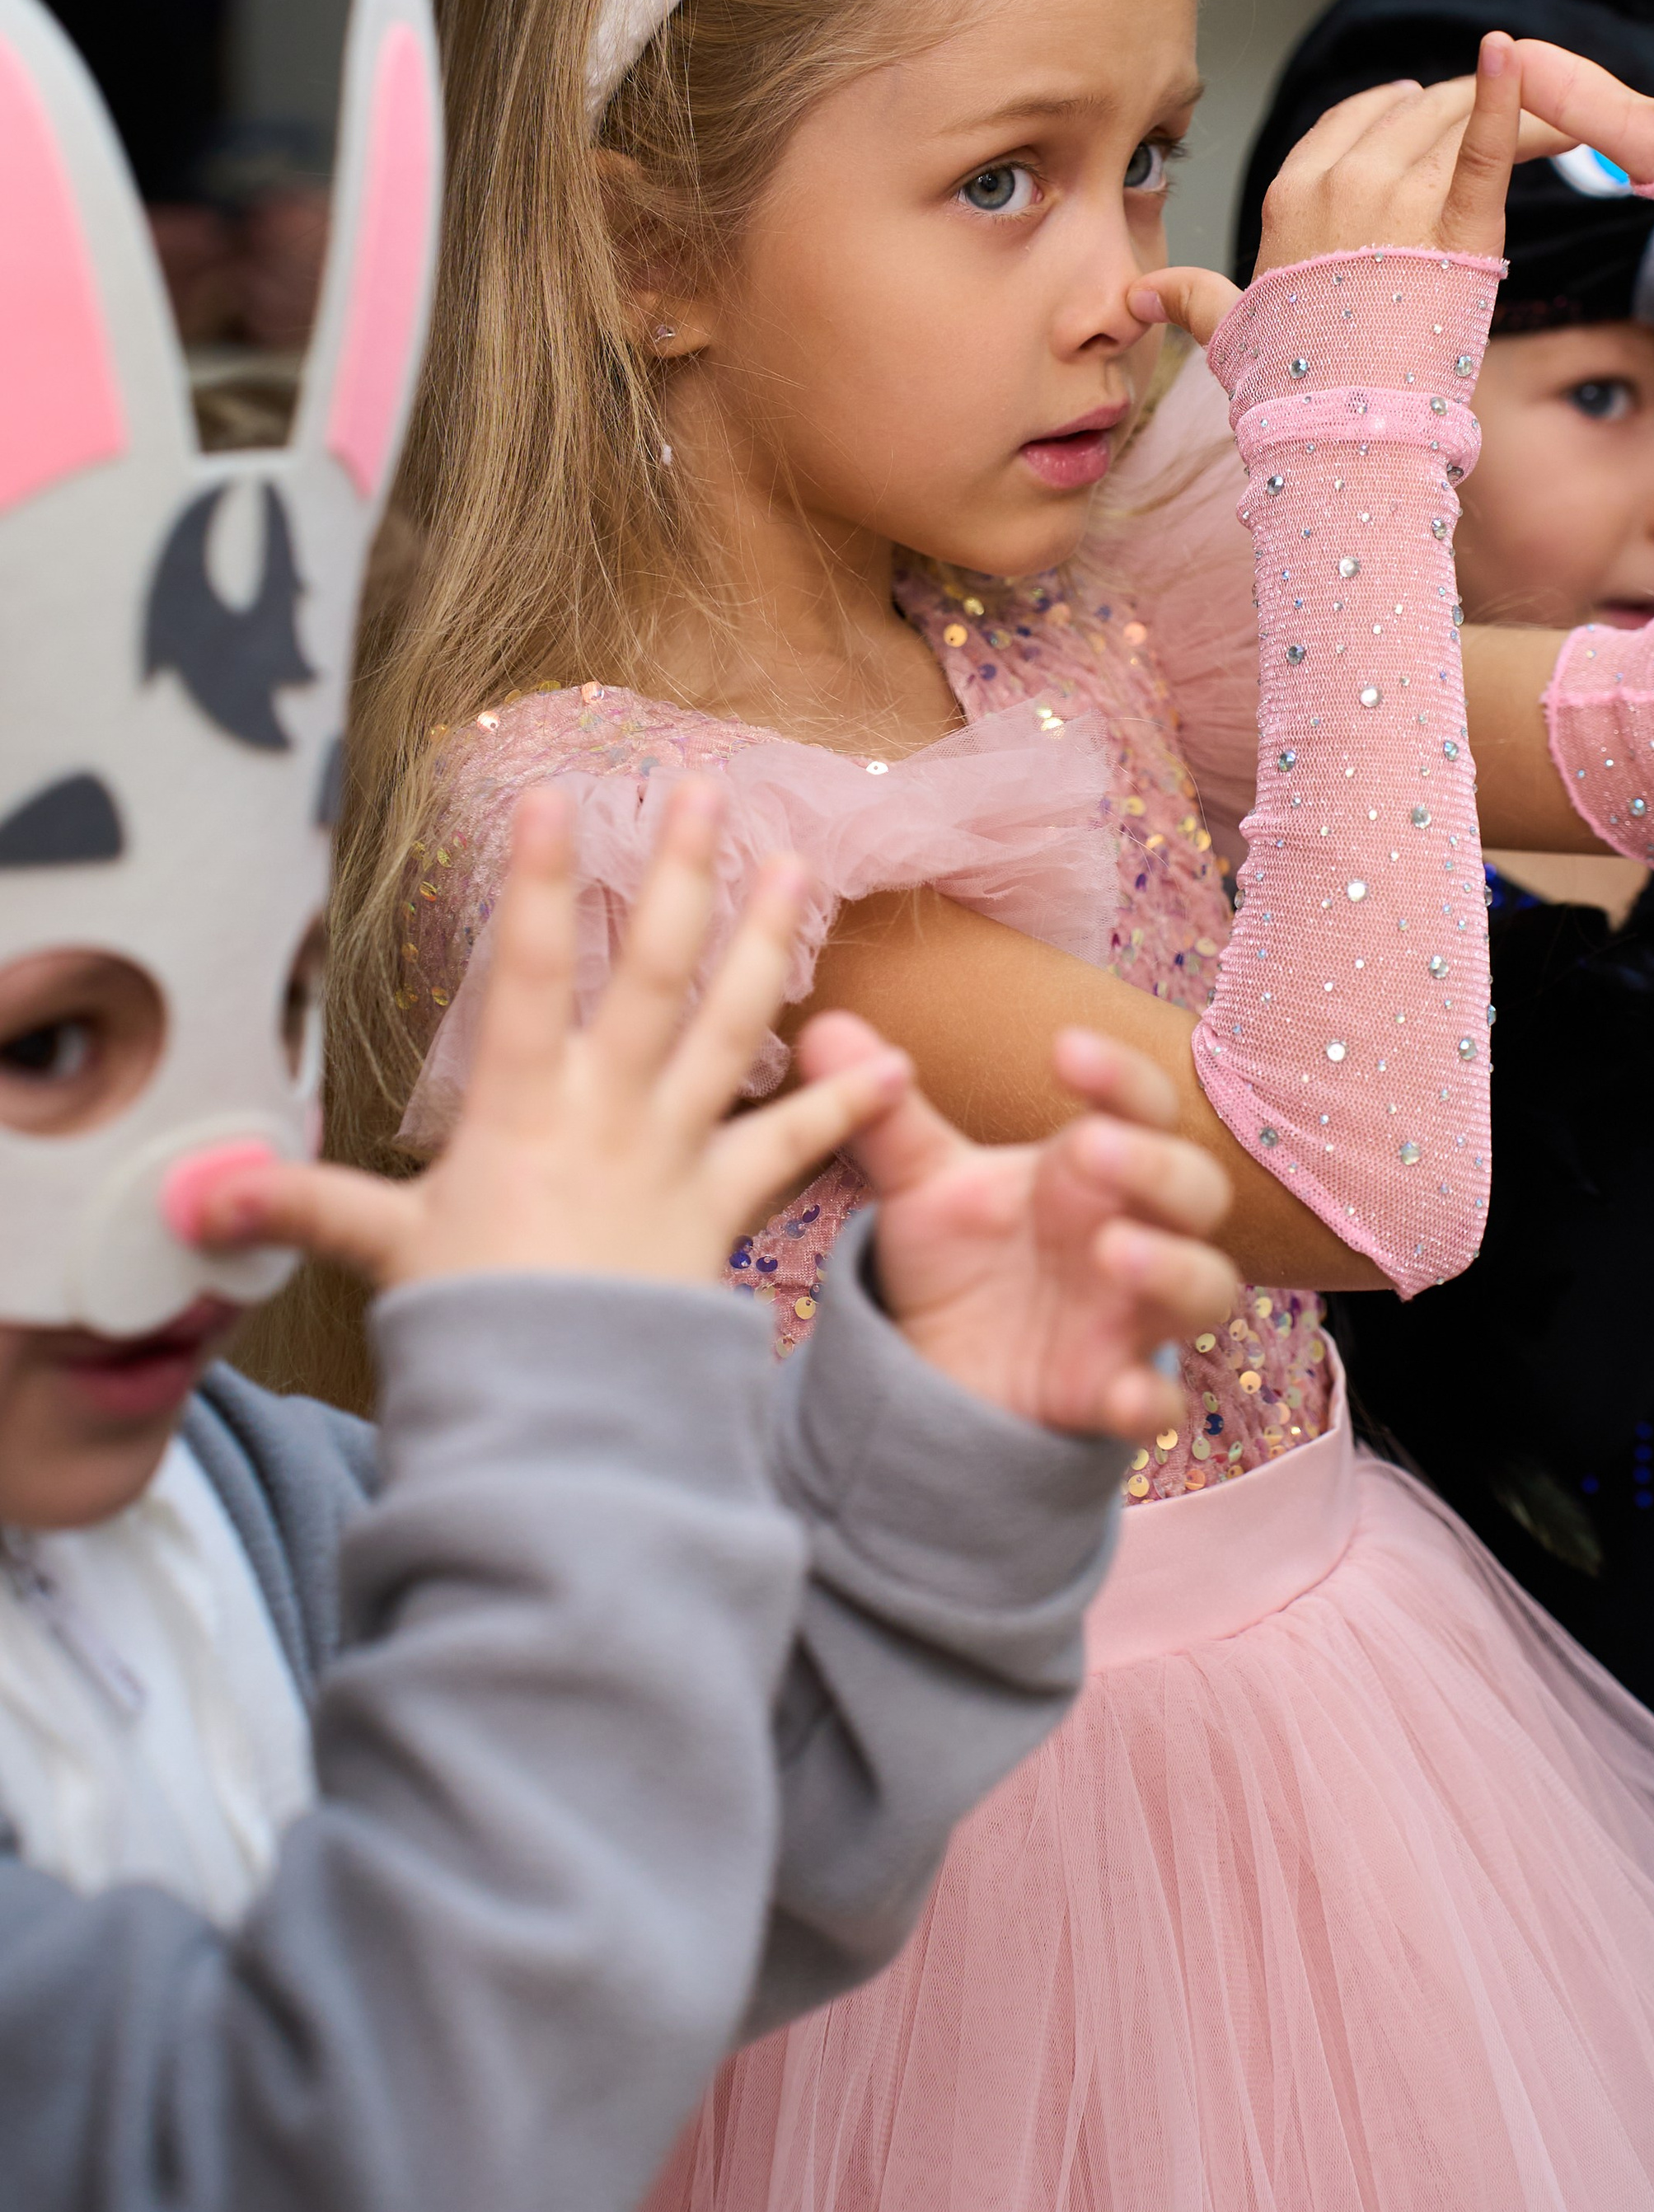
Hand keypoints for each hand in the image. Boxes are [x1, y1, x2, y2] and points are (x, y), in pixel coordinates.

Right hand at [167, 782, 911, 1289]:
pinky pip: (791, 1151)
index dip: (539, 882)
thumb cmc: (469, 1332)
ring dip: (768, 947)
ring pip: (732, 1031)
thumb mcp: (384, 1252)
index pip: (527, 971)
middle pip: (652, 974)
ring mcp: (673, 1156)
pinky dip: (846, 1110)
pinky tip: (897, 1062)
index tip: (554, 796)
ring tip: (800, 867)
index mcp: (521, 1109)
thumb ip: (305, 1204)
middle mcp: (607, 1112)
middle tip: (709, 789)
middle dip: (679, 876)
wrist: (558, 1422)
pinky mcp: (723, 1212)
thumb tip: (198, 1189)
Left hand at [800, 1013, 1237, 1440]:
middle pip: (1194, 1187)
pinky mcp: (1112, 1395)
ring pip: (1205, 1286)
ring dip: (1174, 1266)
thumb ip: (885, 1114)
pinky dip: (1151, 1401)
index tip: (1065, 1051)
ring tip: (1112, 1251)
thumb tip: (823, 1028)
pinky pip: (1161, 1403)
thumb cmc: (961, 1257)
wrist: (941, 1368)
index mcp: (1094, 1168)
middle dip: (1153, 1163)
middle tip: (1090, 1148)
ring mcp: (1131, 1316)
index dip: (1120, 1076)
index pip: (1141, 1104)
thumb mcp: (920, 1184)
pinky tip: (1123, 1397)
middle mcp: (1135, 1230)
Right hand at [1129, 32, 1521, 352]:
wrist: (1341, 430)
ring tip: (1547, 114)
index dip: (1388, 110)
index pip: (1347, 121)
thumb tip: (1137, 295)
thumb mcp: (1229, 331)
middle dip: (1455, 110)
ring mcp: (1401, 199)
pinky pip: (1488, 145)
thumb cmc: (1289, 384)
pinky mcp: (1461, 226)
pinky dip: (1510, 96)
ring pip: (1455, 122)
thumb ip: (1191, 297)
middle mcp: (1343, 181)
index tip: (1419, 104)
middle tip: (1498, 119)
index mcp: (1290, 194)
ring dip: (1503, 107)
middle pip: (1411, 113)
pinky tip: (1520, 55)